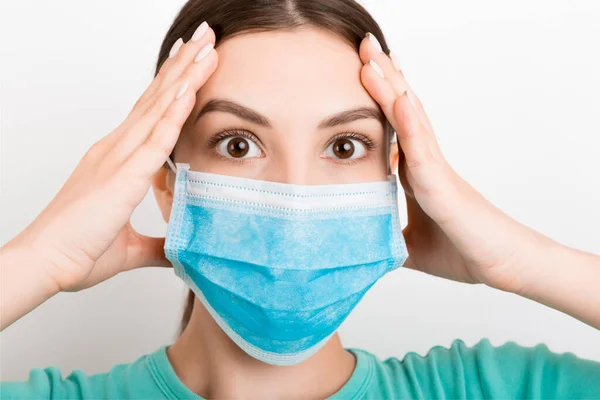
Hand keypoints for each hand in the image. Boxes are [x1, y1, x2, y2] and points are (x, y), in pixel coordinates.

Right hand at [7, 25, 217, 292]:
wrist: (47, 264)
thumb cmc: (77, 250)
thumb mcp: (130, 246)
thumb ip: (156, 243)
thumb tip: (177, 249)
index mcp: (116, 160)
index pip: (151, 113)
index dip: (172, 85)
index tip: (191, 62)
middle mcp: (116, 149)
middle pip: (156, 98)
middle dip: (183, 66)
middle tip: (204, 36)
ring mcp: (118, 158)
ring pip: (158, 108)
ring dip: (185, 76)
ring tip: (205, 46)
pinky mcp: (123, 175)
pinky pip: (155, 139)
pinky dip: (173, 112)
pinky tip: (190, 88)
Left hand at [358, 33, 543, 292]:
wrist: (502, 266)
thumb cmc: (463, 250)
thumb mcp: (409, 245)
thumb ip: (386, 236)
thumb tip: (362, 243)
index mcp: (416, 173)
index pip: (393, 127)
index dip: (377, 98)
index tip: (361, 70)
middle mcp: (426, 163)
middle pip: (402, 111)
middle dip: (383, 77)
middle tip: (364, 44)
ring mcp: (436, 171)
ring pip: (411, 121)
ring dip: (391, 88)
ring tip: (374, 56)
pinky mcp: (444, 188)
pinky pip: (423, 153)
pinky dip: (410, 125)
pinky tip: (399, 99)